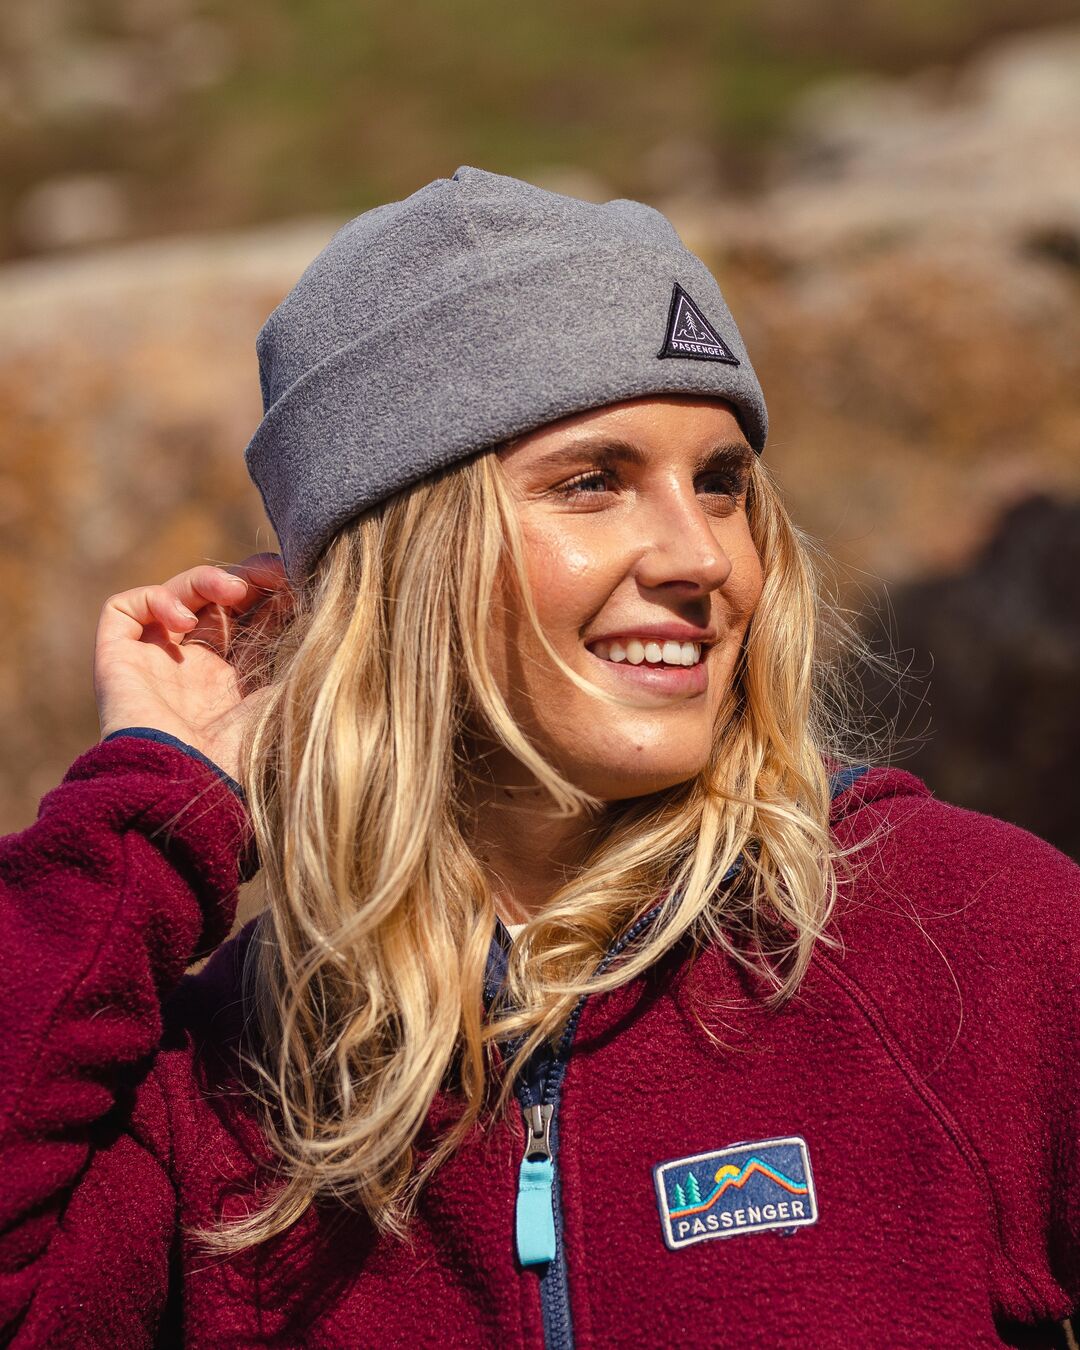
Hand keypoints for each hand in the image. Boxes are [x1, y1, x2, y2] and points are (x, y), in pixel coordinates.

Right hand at [94, 553, 291, 781]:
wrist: (194, 787)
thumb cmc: (249, 752)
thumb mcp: (289, 693)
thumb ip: (302, 649)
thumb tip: (326, 602)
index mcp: (239, 681)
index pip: (252, 617)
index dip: (273, 592)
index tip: (300, 577)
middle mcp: (197, 670)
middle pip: (216, 602)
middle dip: (246, 579)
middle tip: (273, 572)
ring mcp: (157, 663)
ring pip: (176, 596)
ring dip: (206, 580)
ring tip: (234, 590)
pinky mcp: (118, 661)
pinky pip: (124, 610)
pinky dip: (155, 599)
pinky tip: (184, 621)